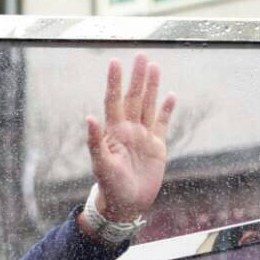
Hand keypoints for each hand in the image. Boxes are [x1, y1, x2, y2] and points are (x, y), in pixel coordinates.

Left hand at [86, 53, 175, 223]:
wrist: (126, 204)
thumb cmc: (109, 185)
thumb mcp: (100, 164)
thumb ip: (94, 141)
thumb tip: (89, 117)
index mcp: (113, 132)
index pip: (114, 100)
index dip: (114, 82)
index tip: (114, 62)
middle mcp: (128, 130)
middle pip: (134, 98)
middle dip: (136, 77)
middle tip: (140, 55)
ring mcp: (143, 136)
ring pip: (148, 106)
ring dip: (151, 87)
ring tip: (154, 66)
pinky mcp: (157, 146)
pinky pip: (163, 123)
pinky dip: (167, 110)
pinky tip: (170, 95)